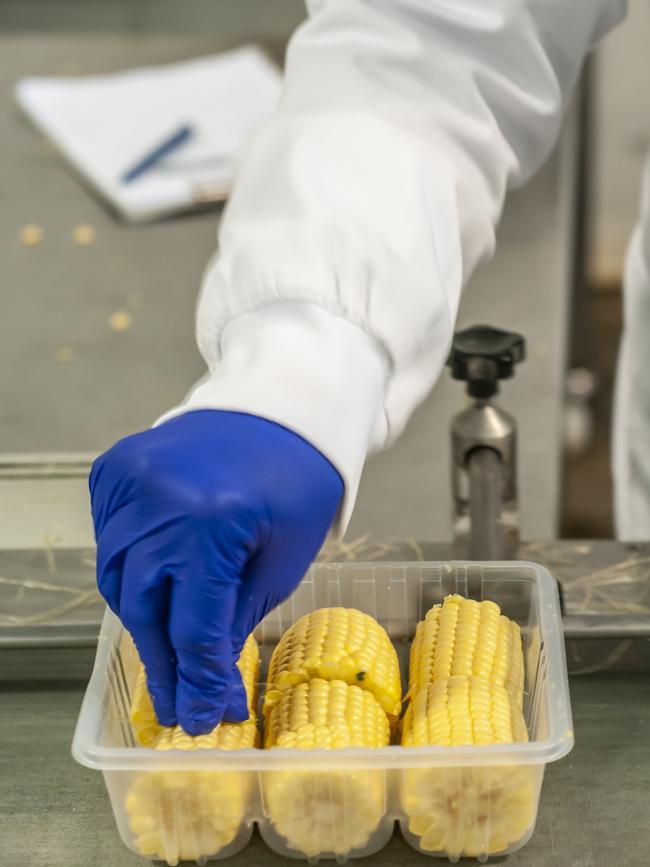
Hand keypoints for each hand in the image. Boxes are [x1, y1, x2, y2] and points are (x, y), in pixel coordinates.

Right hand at [90, 410, 342, 734]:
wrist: (279, 410)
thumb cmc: (296, 485)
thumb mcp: (279, 559)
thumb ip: (234, 617)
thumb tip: (205, 678)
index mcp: (213, 521)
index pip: (194, 624)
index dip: (200, 679)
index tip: (206, 717)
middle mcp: (158, 499)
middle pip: (144, 606)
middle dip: (163, 662)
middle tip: (178, 705)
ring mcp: (129, 478)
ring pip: (117, 575)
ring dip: (142, 619)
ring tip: (167, 656)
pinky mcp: (115, 467)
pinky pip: (110, 535)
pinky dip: (127, 567)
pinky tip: (151, 591)